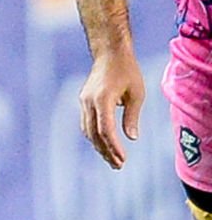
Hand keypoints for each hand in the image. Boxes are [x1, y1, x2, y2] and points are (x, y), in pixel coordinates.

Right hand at [78, 49, 143, 169]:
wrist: (110, 53)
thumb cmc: (127, 71)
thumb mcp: (136, 94)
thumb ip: (132, 117)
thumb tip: (131, 138)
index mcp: (102, 99)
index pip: (106, 130)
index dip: (114, 147)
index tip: (123, 159)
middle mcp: (88, 102)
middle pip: (94, 134)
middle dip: (105, 151)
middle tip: (118, 165)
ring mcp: (83, 102)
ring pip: (88, 131)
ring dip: (99, 146)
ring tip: (112, 159)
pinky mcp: (84, 102)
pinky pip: (87, 124)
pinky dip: (95, 136)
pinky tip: (104, 144)